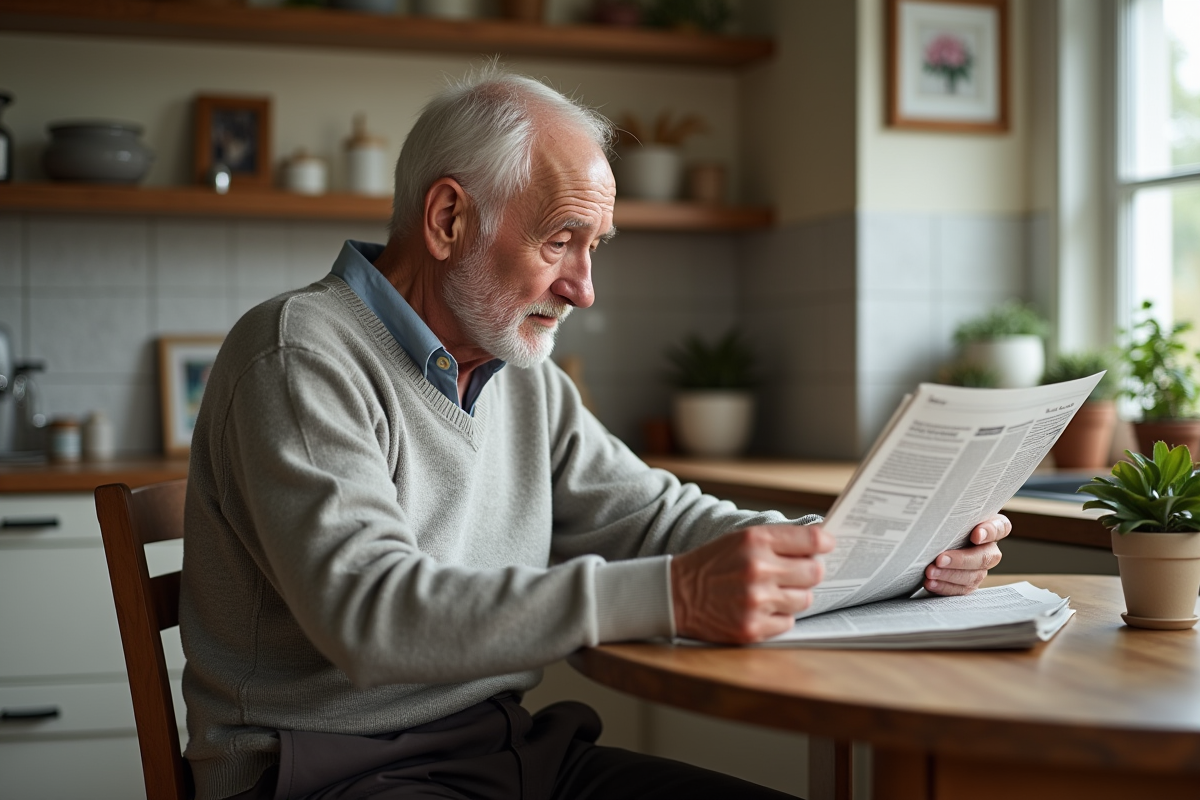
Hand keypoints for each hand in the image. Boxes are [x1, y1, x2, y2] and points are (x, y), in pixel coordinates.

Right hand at [671, 524, 834, 643]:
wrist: (674, 594)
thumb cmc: (712, 564)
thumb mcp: (740, 539)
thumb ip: (778, 540)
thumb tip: (822, 544)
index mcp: (755, 540)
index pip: (812, 540)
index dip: (825, 544)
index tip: (827, 546)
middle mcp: (757, 569)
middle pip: (815, 573)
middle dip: (807, 573)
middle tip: (792, 574)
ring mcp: (755, 601)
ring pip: (804, 599)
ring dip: (792, 596)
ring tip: (769, 592)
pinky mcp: (752, 628)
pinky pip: (788, 622)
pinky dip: (778, 617)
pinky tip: (758, 609)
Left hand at [924, 514, 1010, 595]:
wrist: (933, 539)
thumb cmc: (944, 522)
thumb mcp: (950, 513)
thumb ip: (953, 512)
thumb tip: (940, 508)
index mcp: (991, 526)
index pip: (1000, 527)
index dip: (990, 532)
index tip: (976, 535)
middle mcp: (989, 548)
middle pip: (985, 557)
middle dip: (961, 560)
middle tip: (940, 559)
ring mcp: (980, 567)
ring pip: (973, 576)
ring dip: (950, 575)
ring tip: (930, 572)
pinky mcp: (968, 582)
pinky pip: (962, 589)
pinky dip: (945, 587)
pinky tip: (931, 583)